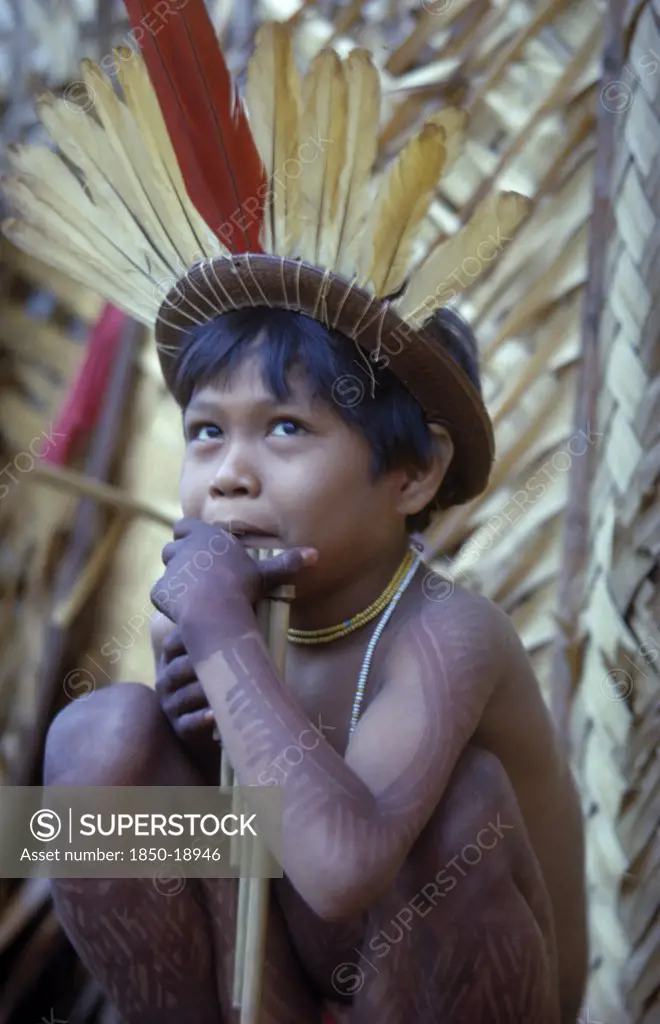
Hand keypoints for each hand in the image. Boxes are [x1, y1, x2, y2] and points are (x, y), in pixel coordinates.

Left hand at [150, 517, 317, 629]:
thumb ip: (287, 563)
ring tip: (192, 594)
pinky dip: (170, 602)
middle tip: (197, 576)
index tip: (198, 549)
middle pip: (172, 548)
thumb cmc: (243, 587)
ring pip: (167, 570)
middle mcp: (183, 547)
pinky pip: (162, 594)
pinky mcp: (159, 590)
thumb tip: (315, 554)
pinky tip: (185, 612)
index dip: (189, 536)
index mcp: (205, 536)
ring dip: (176, 579)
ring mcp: (169, 568)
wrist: (217, 611)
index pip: (185, 526)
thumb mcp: (267, 574)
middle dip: (181, 559)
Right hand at [155, 627, 220, 781]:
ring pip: (186, 695)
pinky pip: (190, 722)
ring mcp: (171, 705)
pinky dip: (204, 718)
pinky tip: (217, 714)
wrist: (213, 722)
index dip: (194, 636)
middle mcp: (165, 680)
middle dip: (204, 663)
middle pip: (180, 668)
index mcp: (172, 658)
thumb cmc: (218, 680)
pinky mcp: (180, 728)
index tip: (221, 631)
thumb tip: (248, 591)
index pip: (173, 643)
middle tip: (230, 659)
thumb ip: (222, 631)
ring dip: (207, 691)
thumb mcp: (215, 655)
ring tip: (229, 686)